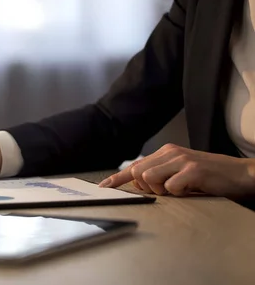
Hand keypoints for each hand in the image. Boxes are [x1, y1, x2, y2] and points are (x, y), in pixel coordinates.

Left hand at [99, 143, 254, 199]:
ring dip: (161, 190)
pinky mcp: (193, 170)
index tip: (104, 186)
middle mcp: (171, 152)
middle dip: (145, 187)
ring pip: (149, 178)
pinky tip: (191, 189)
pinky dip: (178, 193)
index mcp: (166, 152)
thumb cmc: (209, 177)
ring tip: (180, 189)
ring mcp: (181, 160)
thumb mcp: (180, 173)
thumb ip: (160, 176)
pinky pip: (171, 187)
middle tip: (166, 190)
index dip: (118, 177)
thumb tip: (139, 184)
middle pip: (138, 172)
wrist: (240, 174)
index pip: (135, 165)